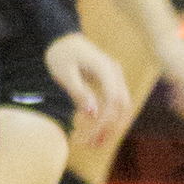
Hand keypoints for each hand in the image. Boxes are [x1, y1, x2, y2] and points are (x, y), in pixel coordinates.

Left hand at [44, 29, 130, 152]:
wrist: (62, 37)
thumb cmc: (60, 53)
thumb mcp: (65, 73)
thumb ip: (79, 92)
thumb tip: (93, 114)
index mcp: (106, 69)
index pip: (113, 102)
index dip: (102, 123)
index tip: (85, 136)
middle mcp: (115, 73)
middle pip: (122, 107)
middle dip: (109, 129)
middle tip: (90, 146)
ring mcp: (115, 77)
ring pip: (121, 107)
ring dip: (109, 126)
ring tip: (92, 143)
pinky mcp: (109, 82)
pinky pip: (113, 103)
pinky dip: (106, 118)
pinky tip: (91, 130)